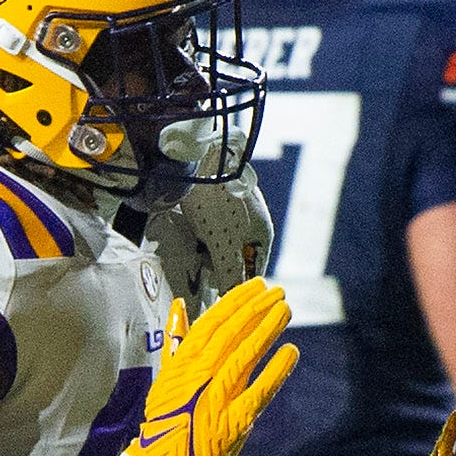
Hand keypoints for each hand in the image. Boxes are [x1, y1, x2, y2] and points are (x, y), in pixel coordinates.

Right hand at [111, 280, 295, 455]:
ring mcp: (217, 397)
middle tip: (277, 292)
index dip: (236, 301)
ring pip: (246, 353)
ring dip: (268, 329)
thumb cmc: (166, 422)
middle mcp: (200, 376)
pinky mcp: (234, 420)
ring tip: (285, 310)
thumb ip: (176, 340)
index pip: (212, 321)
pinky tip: (290, 351)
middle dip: (256, 308)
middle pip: (232, 332)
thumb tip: (180, 306)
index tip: (254, 287)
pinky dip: (276, 370)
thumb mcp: (166, 376)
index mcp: (183, 363)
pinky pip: (260, 390)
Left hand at [143, 169, 274, 310]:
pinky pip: (211, 227)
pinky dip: (202, 234)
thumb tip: (232, 297)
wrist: (198, 157)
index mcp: (262, 234)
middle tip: (205, 271)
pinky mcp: (218, 202)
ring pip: (223, 242)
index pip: (255, 272)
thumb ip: (230, 273)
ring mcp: (236, 211)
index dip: (239, 286)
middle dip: (221, 267)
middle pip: (238, 257)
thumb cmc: (216, 202)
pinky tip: (192, 231)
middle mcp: (253, 222)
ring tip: (198, 247)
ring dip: (210, 250)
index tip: (222, 297)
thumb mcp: (223, 244)